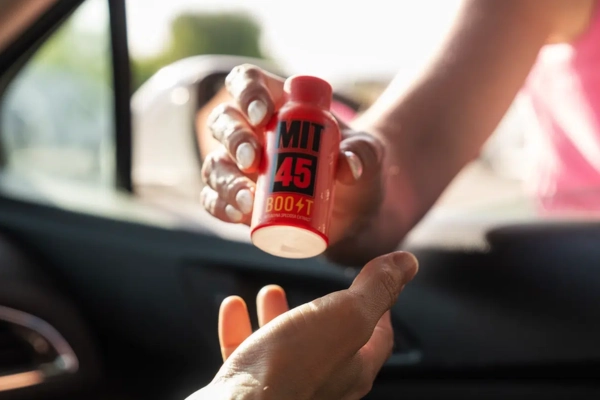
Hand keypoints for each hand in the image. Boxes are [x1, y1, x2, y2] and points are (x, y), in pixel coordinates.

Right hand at [187, 251, 418, 399]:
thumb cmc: (296, 366)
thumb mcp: (346, 315)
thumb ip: (375, 289)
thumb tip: (407, 262)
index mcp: (354, 367)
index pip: (378, 338)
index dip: (380, 310)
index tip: (374, 290)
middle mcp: (323, 382)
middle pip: (327, 340)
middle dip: (320, 309)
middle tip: (315, 289)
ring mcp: (286, 387)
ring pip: (284, 346)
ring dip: (278, 314)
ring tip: (270, 291)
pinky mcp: (251, 388)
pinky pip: (246, 353)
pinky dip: (241, 327)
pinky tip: (233, 307)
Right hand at [199, 64, 385, 254]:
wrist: (355, 211)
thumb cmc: (357, 168)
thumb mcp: (368, 157)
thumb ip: (364, 154)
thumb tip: (347, 166)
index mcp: (277, 104)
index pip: (248, 82)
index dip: (247, 91)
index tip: (262, 114)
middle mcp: (251, 131)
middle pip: (225, 121)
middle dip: (233, 138)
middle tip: (252, 161)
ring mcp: (240, 167)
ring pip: (216, 163)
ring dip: (226, 179)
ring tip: (247, 200)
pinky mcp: (238, 199)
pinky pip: (215, 198)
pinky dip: (220, 206)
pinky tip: (237, 214)